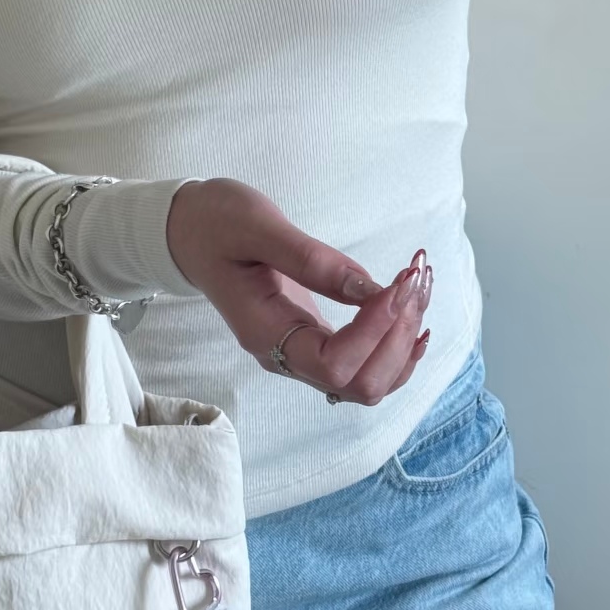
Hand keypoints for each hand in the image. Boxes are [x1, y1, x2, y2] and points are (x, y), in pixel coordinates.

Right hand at [165, 178, 431, 404]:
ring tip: (419, 287)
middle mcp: (285, 356)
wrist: (191, 233)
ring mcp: (301, 354)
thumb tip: (371, 290)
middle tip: (414, 281)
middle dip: (399, 338)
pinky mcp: (316, 341)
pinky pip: (365, 366)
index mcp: (264, 333)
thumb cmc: (216, 224)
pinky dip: (398, 347)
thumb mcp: (257, 227)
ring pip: (370, 381)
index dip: (376, 330)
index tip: (398, 281)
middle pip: (360, 385)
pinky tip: (413, 316)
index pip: (335, 364)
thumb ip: (311, 260)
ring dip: (404, 342)